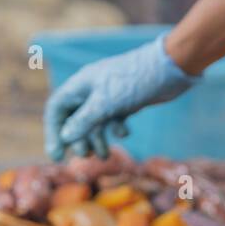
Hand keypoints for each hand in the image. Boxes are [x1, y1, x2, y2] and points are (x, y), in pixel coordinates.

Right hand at [44, 35, 198, 160]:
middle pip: (74, 119)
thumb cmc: (135, 81)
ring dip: (97, 140)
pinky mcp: (125, 101)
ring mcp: (108, 95)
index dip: (54, 133)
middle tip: (86, 156)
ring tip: (104, 157)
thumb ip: (84, 121)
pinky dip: (116, 130)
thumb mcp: (106, 103)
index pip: (56, 110)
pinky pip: (112, 120)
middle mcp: (91, 90)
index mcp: (81, 85)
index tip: (57, 155)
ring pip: (94, 122)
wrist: (170, 68)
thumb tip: (65, 138)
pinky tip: (124, 133)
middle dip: (78, 140)